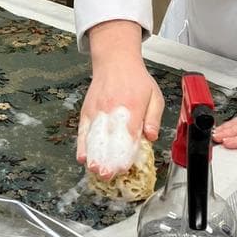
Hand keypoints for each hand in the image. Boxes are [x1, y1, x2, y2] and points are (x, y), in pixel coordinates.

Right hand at [77, 60, 163, 177]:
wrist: (115, 61)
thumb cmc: (136, 80)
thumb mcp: (154, 95)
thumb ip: (153, 117)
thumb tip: (150, 136)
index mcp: (132, 106)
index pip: (129, 133)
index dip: (126, 152)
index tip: (124, 167)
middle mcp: (113, 108)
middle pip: (109, 137)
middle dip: (107, 159)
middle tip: (107, 175)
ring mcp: (98, 110)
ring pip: (94, 136)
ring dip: (93, 155)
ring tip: (94, 170)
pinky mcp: (87, 110)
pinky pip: (83, 130)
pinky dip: (81, 145)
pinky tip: (82, 157)